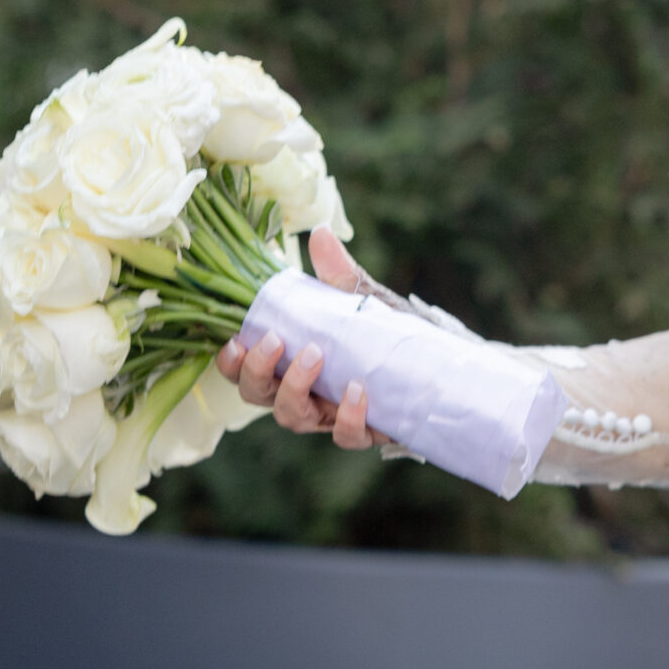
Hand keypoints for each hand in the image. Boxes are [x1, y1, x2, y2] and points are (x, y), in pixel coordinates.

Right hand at [214, 225, 384, 450]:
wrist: (436, 366)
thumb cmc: (386, 334)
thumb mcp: (360, 300)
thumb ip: (338, 272)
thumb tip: (320, 232)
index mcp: (290, 364)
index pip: (246, 372)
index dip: (232, 364)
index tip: (236, 341)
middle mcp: (303, 394)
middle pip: (258, 397)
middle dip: (257, 372)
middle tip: (276, 341)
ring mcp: (330, 416)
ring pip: (293, 419)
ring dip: (295, 388)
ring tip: (316, 355)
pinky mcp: (363, 431)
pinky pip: (345, 436)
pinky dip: (348, 417)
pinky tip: (358, 391)